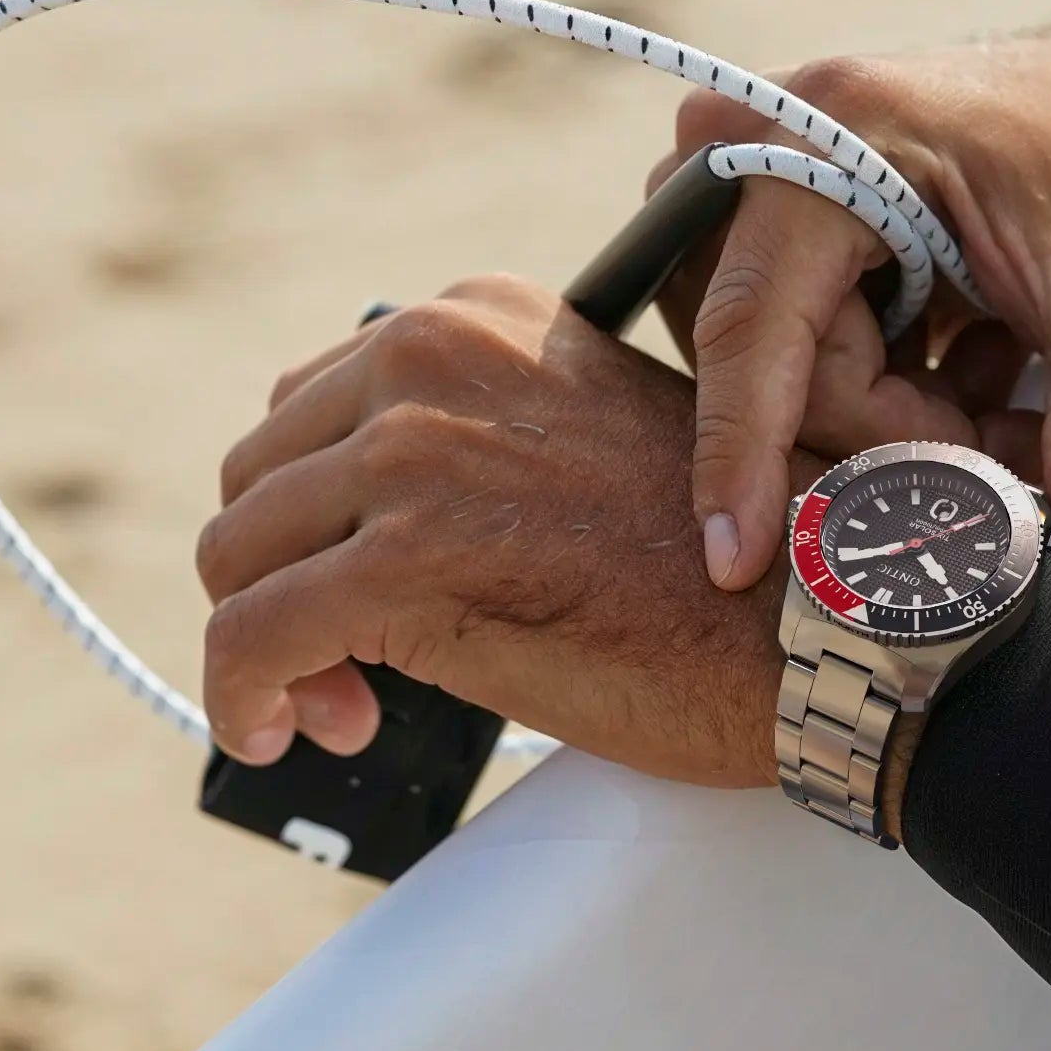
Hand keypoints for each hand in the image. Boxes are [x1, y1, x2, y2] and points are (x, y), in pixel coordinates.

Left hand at [194, 275, 807, 785]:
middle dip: (282, 580)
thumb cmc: (726, 558)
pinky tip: (277, 731)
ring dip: (265, 647)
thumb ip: (477, 442)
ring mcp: (412, 454)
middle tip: (344, 667)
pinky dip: (240, 694)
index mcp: (476, 318)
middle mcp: (431, 357)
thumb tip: (362, 525)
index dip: (314, 515)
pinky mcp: (403, 561)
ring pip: (237, 555)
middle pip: (258, 480)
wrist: (813, 617)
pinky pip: (250, 635)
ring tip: (335, 706)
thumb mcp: (584, 436)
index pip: (310, 408)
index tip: (352, 585)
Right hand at [651, 14, 1050, 587]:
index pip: (753, 325)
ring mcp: (746, 183)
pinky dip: (878, 384)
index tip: (737, 559)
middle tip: (1005, 429)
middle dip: (892, 430)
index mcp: (829, 137)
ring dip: (888, 409)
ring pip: (780, 371)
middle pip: (776, 365)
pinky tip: (956, 348)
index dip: (744, 451)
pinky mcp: (759, 224)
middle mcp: (756, 147)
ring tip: (988, 365)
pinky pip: (785, 351)